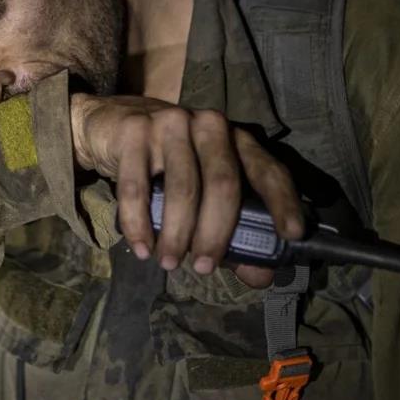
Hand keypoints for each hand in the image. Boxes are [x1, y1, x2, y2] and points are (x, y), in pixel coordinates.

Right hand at [70, 93, 303, 287]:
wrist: (108, 124)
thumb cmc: (165, 163)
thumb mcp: (201, 190)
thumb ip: (231, 231)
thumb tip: (260, 275)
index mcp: (235, 139)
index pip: (267, 169)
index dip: (283, 201)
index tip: (291, 234)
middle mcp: (208, 125)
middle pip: (223, 184)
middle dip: (216, 234)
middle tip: (204, 267)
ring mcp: (170, 123)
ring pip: (182, 189)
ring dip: (177, 235)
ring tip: (169, 263)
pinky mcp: (134, 131)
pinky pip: (137, 188)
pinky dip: (139, 224)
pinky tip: (142, 248)